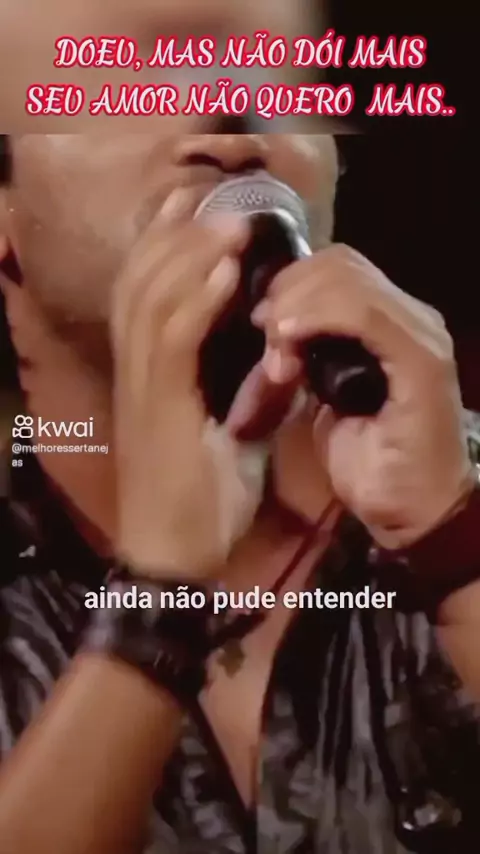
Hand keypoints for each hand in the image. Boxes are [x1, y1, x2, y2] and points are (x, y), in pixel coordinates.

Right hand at [111, 189, 267, 577]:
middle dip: (179, 235)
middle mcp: (136, 371)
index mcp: (149, 375)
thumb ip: (246, 389)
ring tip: (229, 222)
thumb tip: (278, 353)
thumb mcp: (231, 432)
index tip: (194, 206)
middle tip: (217, 202)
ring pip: (153, 299)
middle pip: (142, 281)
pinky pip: (174, 341)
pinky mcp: (159, 410)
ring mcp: (144, 389)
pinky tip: (226, 271)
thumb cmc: (201, 496)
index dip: (165, 245)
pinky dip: (199, 300)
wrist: (173, 557)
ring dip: (193, 254)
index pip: (143, 292)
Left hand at [253, 244, 471, 548]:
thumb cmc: (367, 459)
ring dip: (295, 303)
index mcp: (389, 319)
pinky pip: (364, 315)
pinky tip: (287, 340)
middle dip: (288, 288)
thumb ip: (305, 354)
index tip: (256, 314)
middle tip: (260, 327)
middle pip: (339, 262)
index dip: (289, 278)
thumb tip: (267, 324)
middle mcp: (410, 316)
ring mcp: (420, 335)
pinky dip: (317, 317)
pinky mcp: (422, 362)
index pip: (336, 264)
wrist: (410, 511)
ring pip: (348, 280)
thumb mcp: (322, 395)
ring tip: (274, 343)